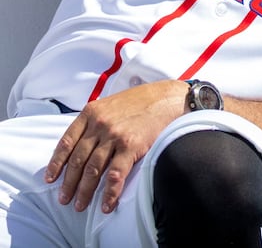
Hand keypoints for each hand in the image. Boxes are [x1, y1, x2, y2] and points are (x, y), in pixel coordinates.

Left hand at [45, 80, 184, 213]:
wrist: (168, 98)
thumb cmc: (141, 101)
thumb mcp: (111, 103)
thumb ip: (95, 120)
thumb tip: (81, 145)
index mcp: (92, 112)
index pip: (66, 141)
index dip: (56, 163)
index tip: (51, 178)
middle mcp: (100, 124)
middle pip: (77, 159)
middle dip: (69, 183)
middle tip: (64, 199)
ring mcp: (115, 135)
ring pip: (92, 170)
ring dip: (85, 191)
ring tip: (80, 205)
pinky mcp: (131, 146)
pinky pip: (115, 174)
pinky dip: (109, 192)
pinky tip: (106, 204)